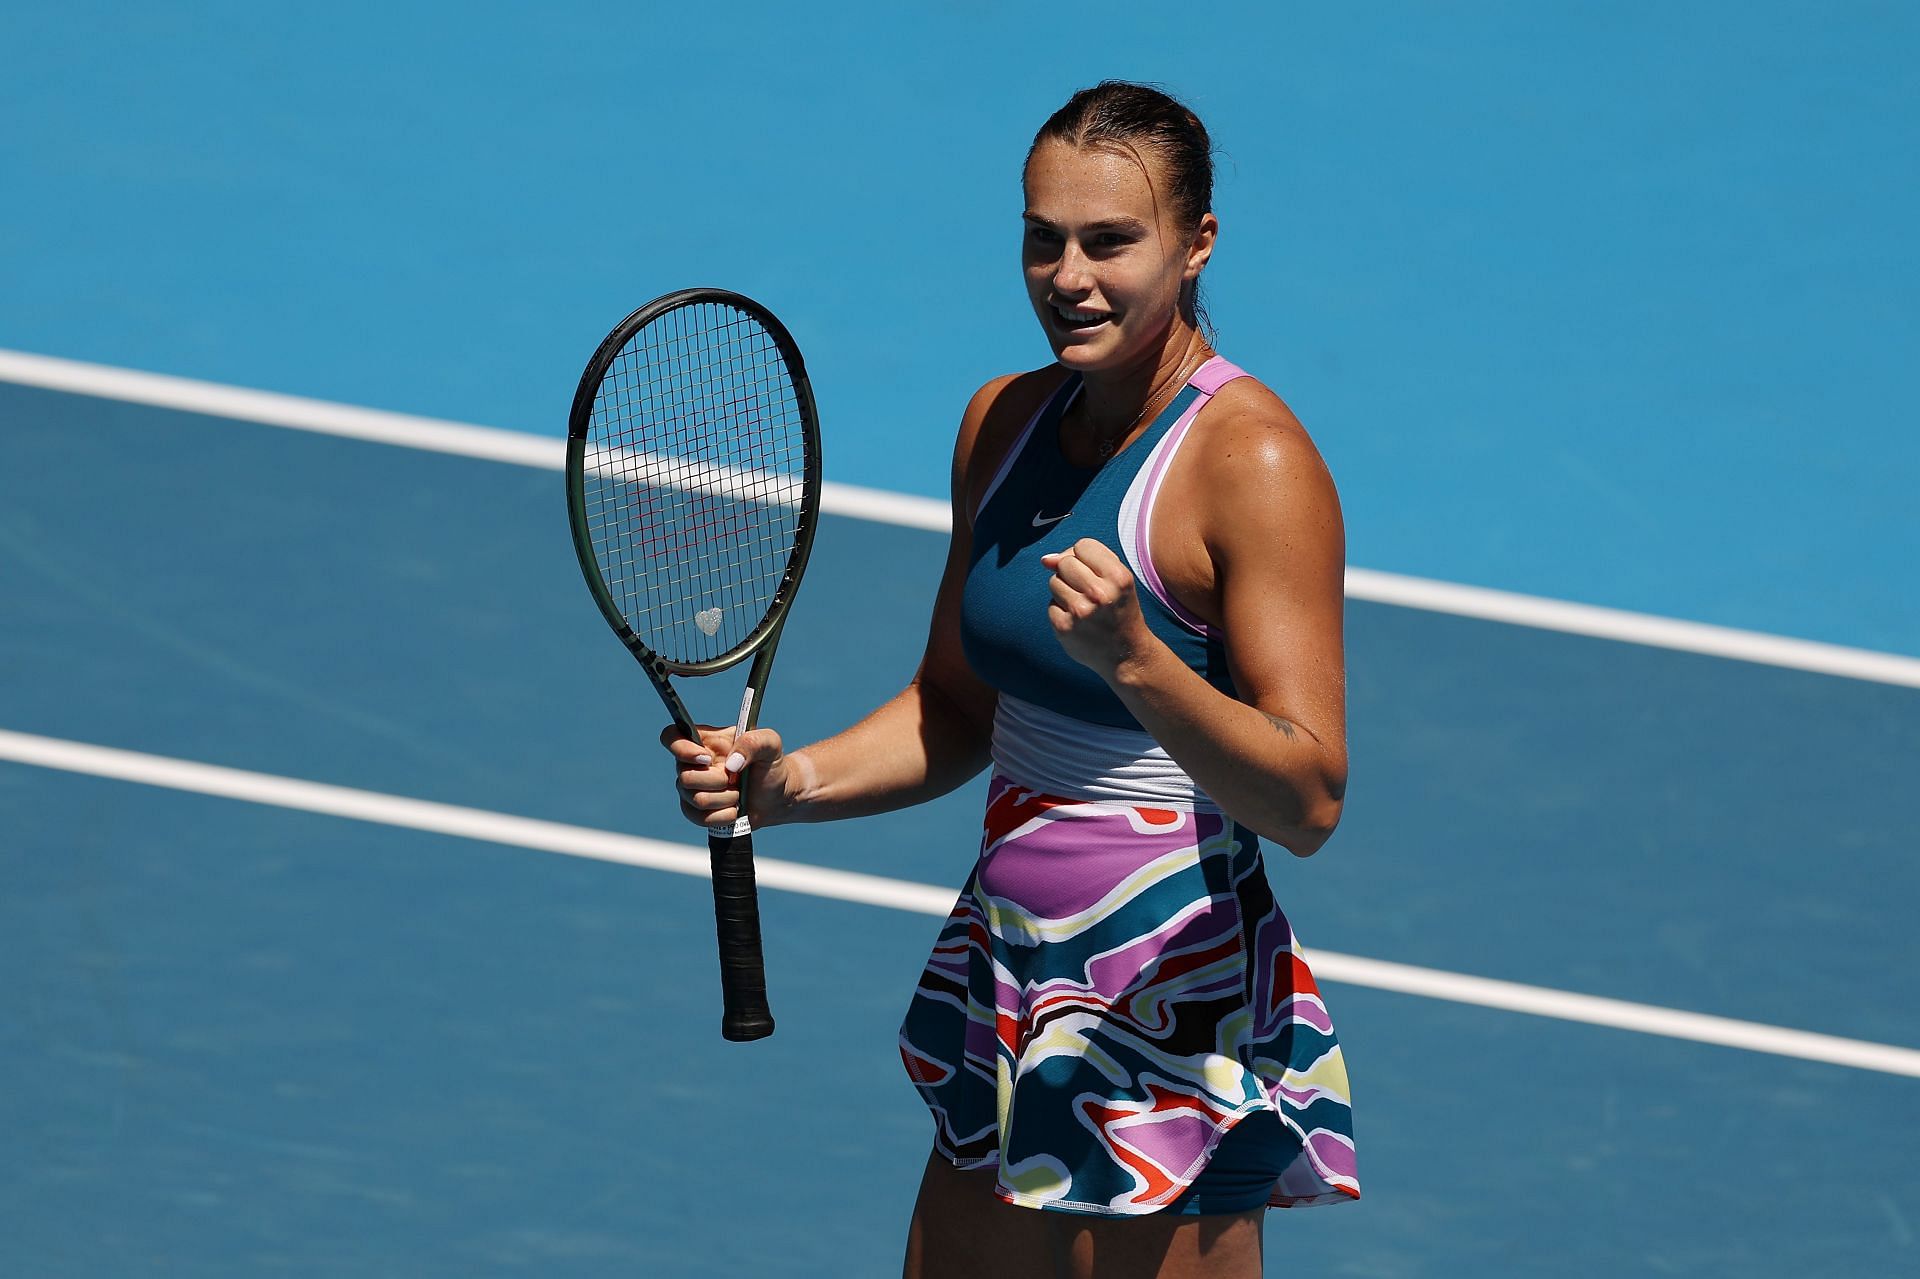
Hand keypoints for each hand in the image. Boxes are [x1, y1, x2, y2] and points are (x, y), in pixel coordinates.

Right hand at [659, 723, 791, 832]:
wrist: (777, 795)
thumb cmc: (770, 764)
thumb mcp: (770, 743)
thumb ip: (753, 742)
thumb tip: (731, 763)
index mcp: (704, 741)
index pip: (671, 737)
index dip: (681, 749)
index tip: (706, 758)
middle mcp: (691, 764)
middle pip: (685, 777)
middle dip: (717, 781)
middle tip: (736, 778)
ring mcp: (691, 789)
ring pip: (696, 799)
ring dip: (725, 799)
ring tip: (739, 794)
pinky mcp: (696, 812)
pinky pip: (700, 818)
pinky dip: (723, 815)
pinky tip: (735, 809)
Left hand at [1040, 538, 1154, 678]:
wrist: (1126, 655)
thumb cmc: (1119, 610)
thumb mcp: (1117, 580)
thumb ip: (1086, 560)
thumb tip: (1045, 559)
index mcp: (1118, 577)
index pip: (1083, 546)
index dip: (1085, 557)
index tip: (1095, 572)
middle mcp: (1100, 594)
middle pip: (1066, 562)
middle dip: (1073, 573)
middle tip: (1089, 592)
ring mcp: (1080, 612)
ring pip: (1054, 581)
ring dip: (1064, 590)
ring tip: (1083, 606)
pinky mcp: (1064, 627)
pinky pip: (1051, 604)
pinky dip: (1061, 610)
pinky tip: (1078, 621)